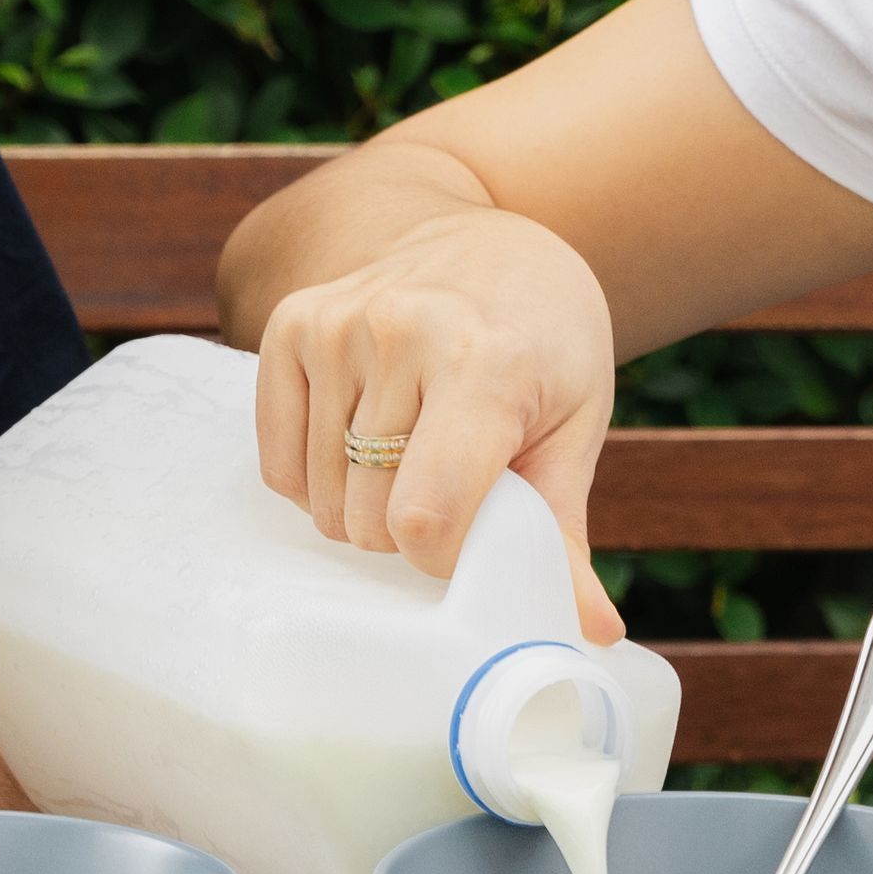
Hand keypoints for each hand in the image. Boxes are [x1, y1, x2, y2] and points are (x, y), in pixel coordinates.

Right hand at [247, 205, 627, 634]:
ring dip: (365, 506)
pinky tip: (363, 439)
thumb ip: (566, 533)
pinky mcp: (290, 325)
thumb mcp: (575, 427)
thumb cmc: (545, 343)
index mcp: (486, 363)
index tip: (475, 534)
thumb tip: (593, 631)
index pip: (424, 517)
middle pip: (369, 519)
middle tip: (451, 484)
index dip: (445, 557)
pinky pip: (278, 466)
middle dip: (411, 532)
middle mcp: (400, 333)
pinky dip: (317, 480)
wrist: (489, 241)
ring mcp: (337, 326)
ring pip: (321, 501)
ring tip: (413, 452)